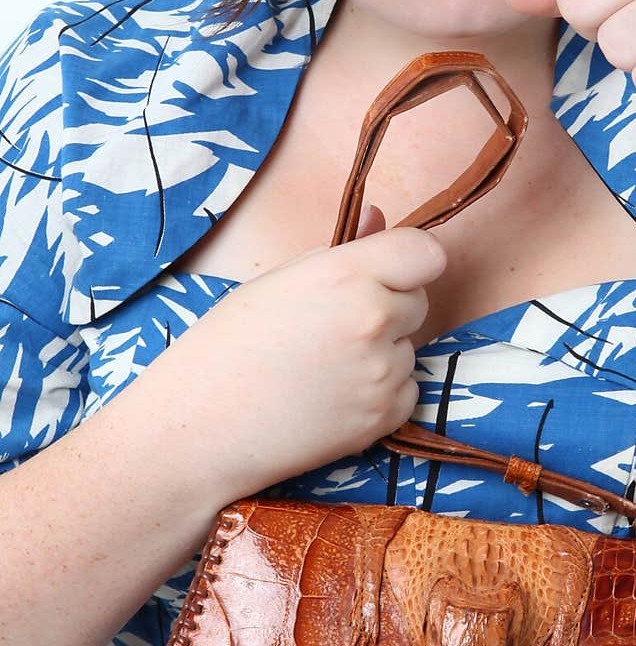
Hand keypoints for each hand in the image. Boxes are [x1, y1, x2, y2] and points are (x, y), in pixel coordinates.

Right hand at [170, 204, 446, 503]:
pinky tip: (332, 396)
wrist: (199, 426)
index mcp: (345, 275)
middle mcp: (373, 319)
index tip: (390, 274)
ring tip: (324, 367)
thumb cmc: (227, 345)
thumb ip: (342, 250)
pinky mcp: (382, 418)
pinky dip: (381, 393)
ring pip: (409, 348)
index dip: (410, 263)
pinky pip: (406, 391)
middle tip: (335, 326)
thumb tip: (383, 219)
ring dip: (382, 353)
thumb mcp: (278, 281)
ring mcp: (381, 372)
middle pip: (419, 301)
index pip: (427, 254)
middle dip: (390, 308)